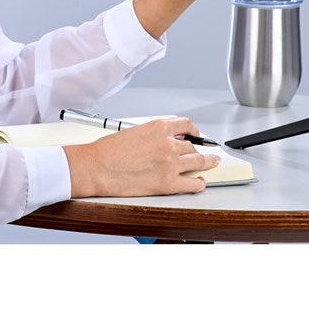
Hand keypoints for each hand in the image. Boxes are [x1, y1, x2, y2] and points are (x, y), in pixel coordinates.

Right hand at [63, 117, 220, 196]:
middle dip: (198, 149)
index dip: (194, 131)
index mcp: (158, 128)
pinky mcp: (168, 183)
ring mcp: (170, 164)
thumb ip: (153, 136)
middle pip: (193, 145)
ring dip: (207, 163)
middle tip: (203, 152)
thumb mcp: (134, 132)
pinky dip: (198, 183)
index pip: (186, 125)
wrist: (97, 167)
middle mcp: (168, 144)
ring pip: (198, 162)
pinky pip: (193, 184)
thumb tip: (163, 141)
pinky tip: (199, 183)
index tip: (195, 134)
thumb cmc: (108, 151)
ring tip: (211, 163)